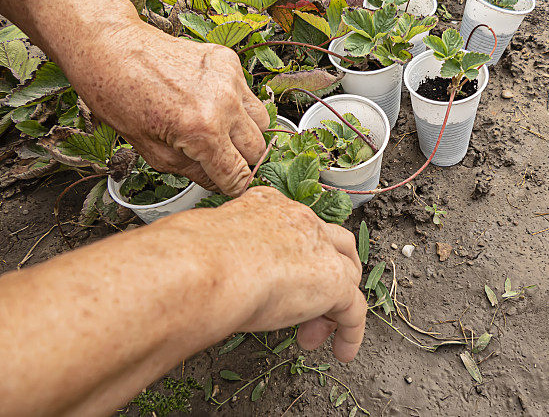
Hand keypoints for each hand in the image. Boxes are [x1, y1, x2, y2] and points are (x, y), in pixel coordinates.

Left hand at [62, 14, 267, 195]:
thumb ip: (193, 172)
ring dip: (246, 134)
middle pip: (257, 151)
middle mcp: (224, 105)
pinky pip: (248, 95)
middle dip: (241, 161)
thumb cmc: (119, 98)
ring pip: (262, 123)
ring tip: (220, 131)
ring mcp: (230, 80)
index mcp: (202, 132)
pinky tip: (211, 103)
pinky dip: (238, 106)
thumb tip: (218, 182)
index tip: (230, 186)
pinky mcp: (229, 61)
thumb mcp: (152, 153)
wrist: (109, 47)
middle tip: (220, 160)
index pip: (238, 176)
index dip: (234, 187)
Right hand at [176, 187, 366, 361]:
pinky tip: (342, 350)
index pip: (295, 229)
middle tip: (305, 309)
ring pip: (346, 273)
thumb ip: (221, 257)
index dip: (295, 259)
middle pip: (331, 245)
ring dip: (334, 306)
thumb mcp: (206, 248)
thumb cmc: (188, 261)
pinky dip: (350, 331)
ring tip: (313, 336)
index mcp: (266, 206)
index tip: (282, 282)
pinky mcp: (332, 279)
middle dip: (323, 278)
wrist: (199, 269)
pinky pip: (353, 308)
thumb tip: (208, 275)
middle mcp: (298, 219)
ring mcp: (319, 247)